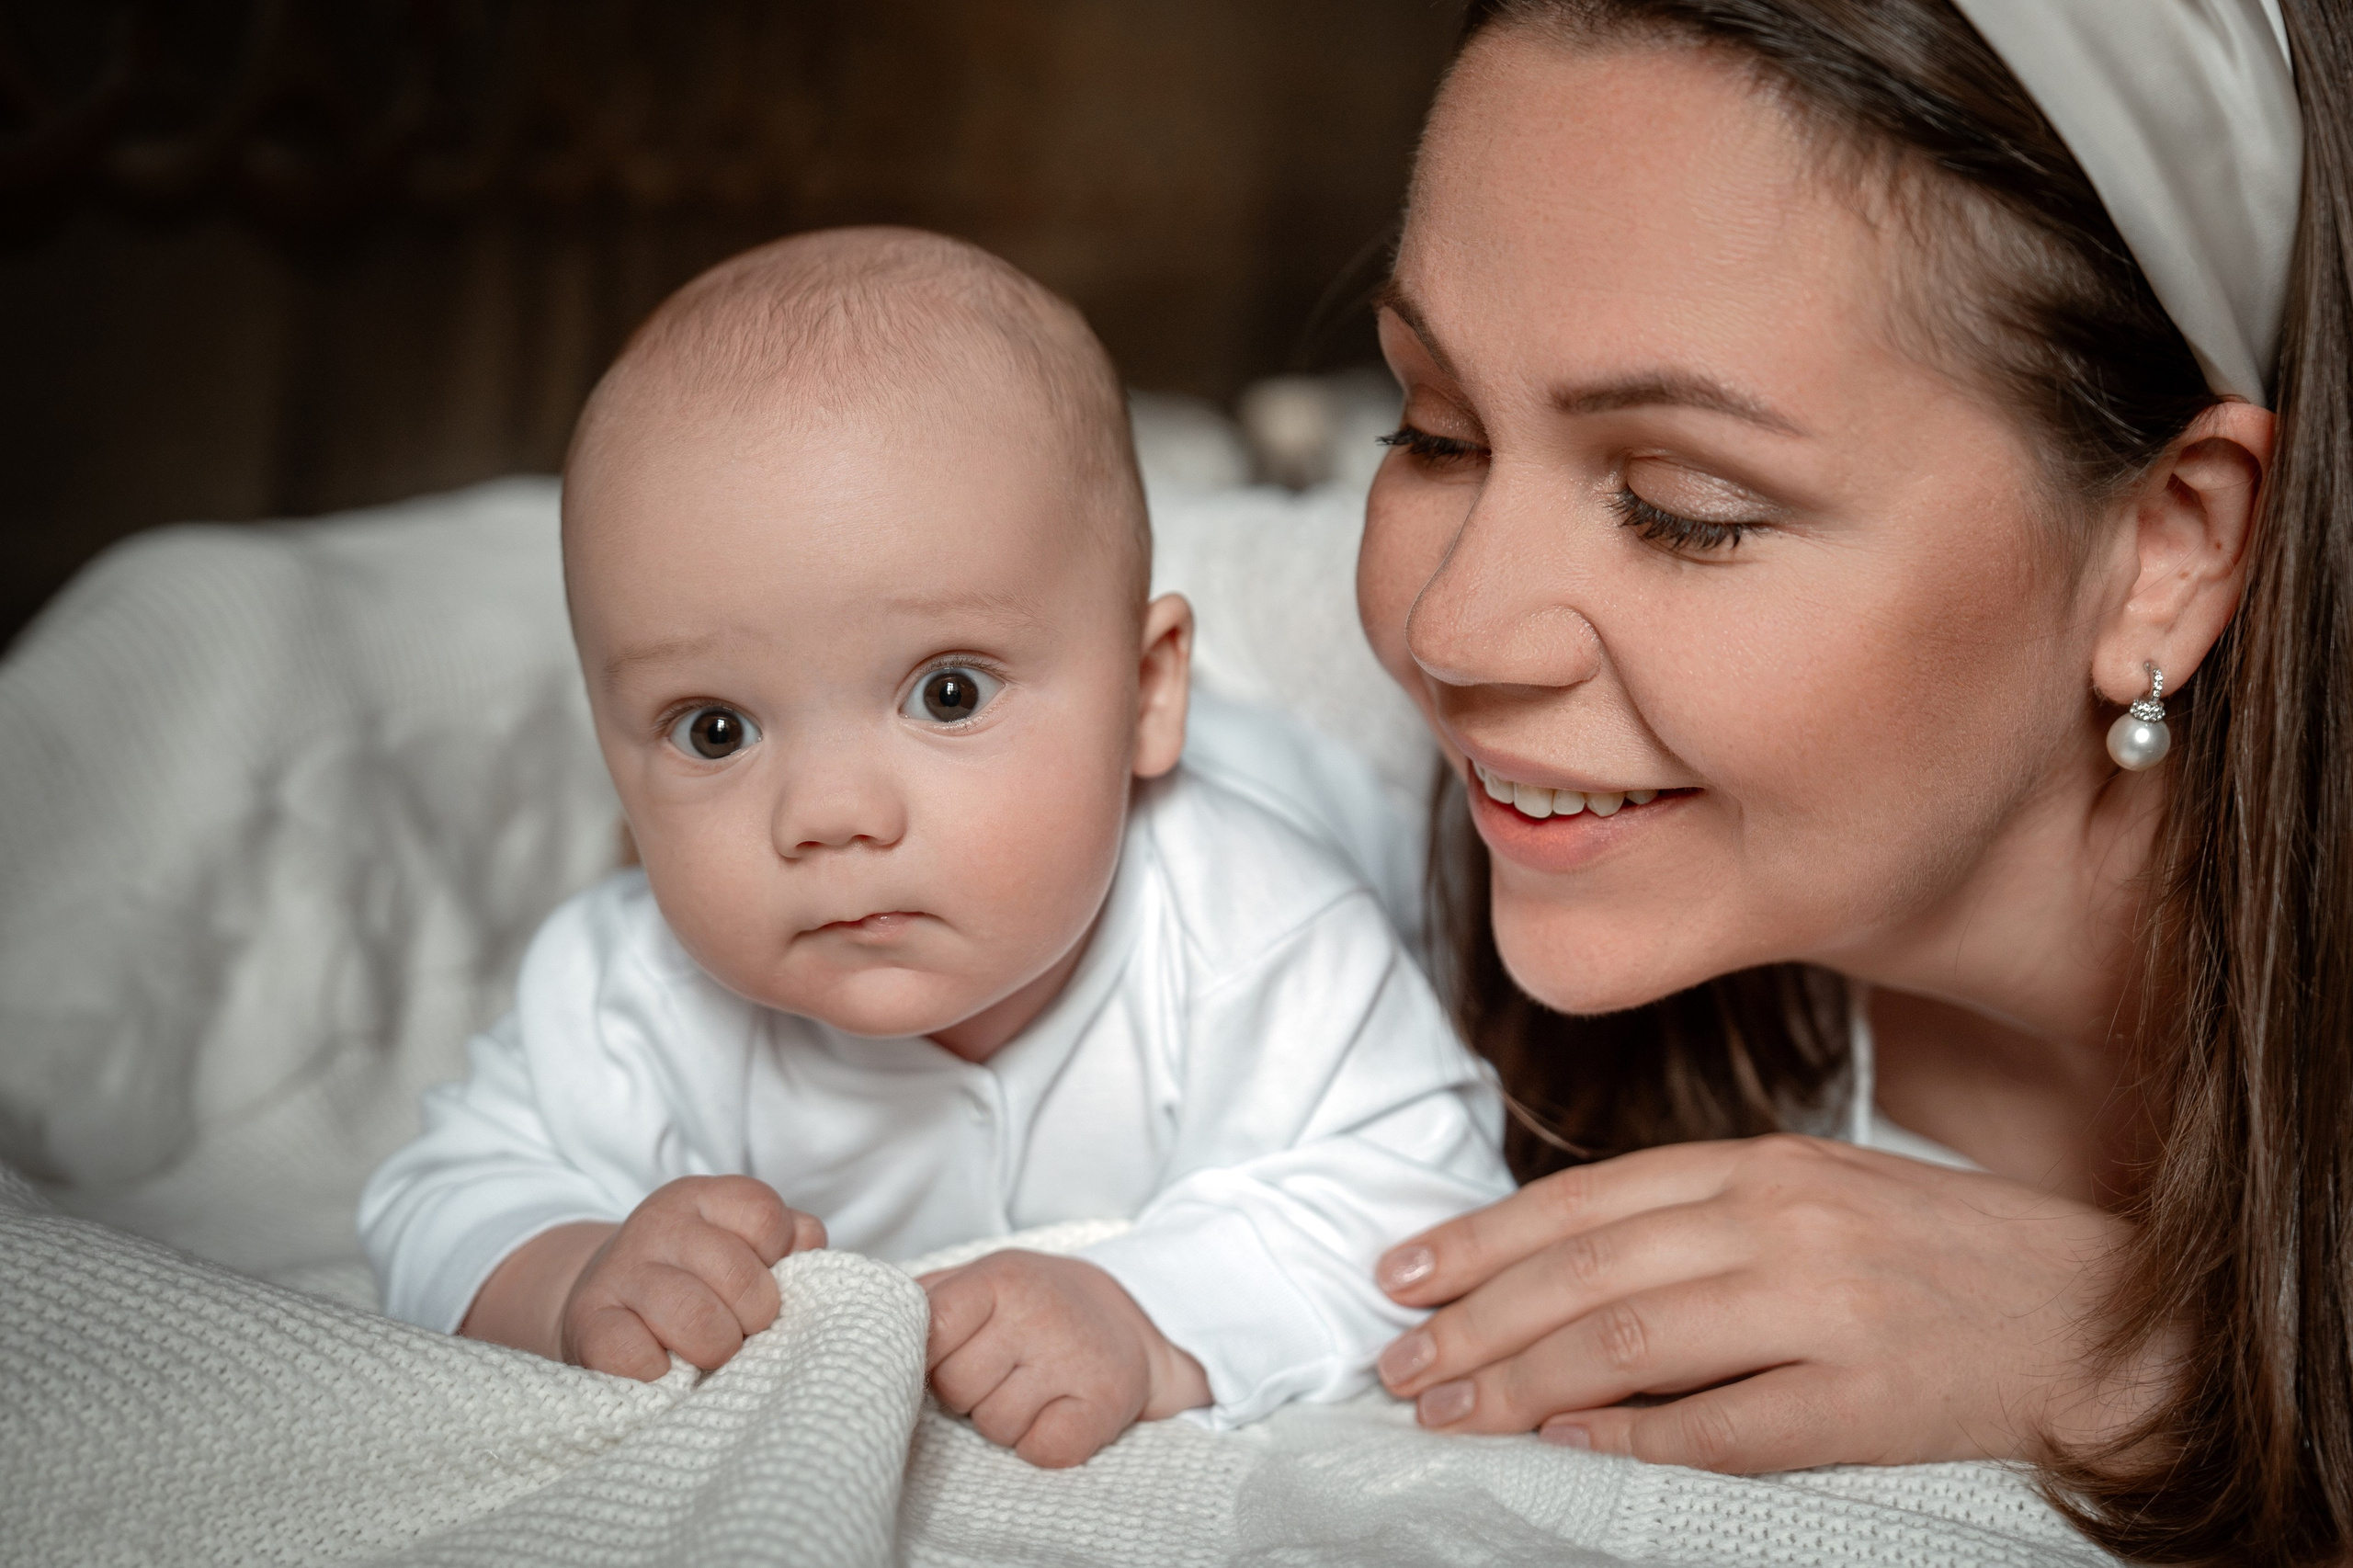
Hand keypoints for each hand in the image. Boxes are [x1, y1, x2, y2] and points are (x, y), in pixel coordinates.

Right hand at [460, 1175, 824, 1379]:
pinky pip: (637, 1357)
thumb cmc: (695, 1277)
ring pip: (696, 1319)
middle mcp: (659, 1225)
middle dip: (755, 1319)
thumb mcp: (742, 1241)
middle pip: (740, 1277)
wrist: (604, 1302)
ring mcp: (620, 1273)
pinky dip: (661, 1375)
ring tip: (710, 1355)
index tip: (764, 1280)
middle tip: (743, 1332)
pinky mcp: (588, 1324)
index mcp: (703, 1198)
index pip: (765, 1217)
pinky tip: (665, 1370)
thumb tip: (810, 1249)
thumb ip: (790, 1241)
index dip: (777, 1261)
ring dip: (716, 1350)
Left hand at [920, 1250, 1210, 1467]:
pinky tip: (1056, 1415)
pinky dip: (1041, 1445)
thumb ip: (926, 1297)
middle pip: (955, 1388)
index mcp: (1000, 1278)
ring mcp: (1074, 1359)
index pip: (926, 1330)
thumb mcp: (985, 1278)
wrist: (1134, 1320)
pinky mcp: (1104, 1403)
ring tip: (1031, 1390)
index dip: (924, 1358)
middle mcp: (1038, 1313)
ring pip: (994, 1427)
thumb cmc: (1039, 1305)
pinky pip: (1040, 1451)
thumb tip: (867, 1320)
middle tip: (1001, 1371)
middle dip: (966, 1392)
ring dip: (1005, 1421)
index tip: (942, 1359)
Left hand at [1372, 1135, 2152, 1471]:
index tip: (1401, 1274)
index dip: (1481, 1240)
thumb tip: (1565, 1272)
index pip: (1585, 1201)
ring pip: (1628, 1344)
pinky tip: (1561, 1443)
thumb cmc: (1948, 1253)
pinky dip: (1630, 1436)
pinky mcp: (1864, 1396)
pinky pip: (1721, 1426)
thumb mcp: (1821, 1196)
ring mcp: (1823, 1306)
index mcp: (1764, 1165)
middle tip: (1394, 1365)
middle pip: (1584, 1273)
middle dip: (1471, 1321)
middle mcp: (1780, 1221)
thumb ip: (1703, 1221)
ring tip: (1447, 1412)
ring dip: (1519, 1382)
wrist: (2107, 1316)